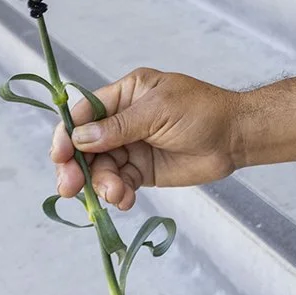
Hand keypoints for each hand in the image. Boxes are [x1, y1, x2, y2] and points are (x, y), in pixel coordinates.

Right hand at [50, 67, 240, 209]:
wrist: (235, 138)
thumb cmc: (202, 112)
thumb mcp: (159, 111)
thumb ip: (119, 127)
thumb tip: (80, 138)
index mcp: (125, 95)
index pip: (84, 113)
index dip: (68, 134)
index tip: (60, 156)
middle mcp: (123, 120)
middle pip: (84, 145)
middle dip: (75, 166)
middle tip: (69, 187)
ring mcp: (131, 147)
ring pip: (100, 168)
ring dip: (100, 184)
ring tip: (114, 194)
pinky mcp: (141, 171)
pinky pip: (118, 183)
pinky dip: (117, 194)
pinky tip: (124, 200)